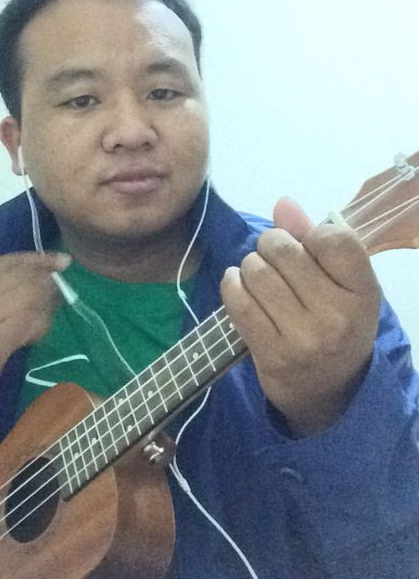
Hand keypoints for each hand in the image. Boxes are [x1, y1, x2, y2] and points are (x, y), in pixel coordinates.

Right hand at [0, 252, 69, 459]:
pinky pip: (32, 320)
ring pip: (31, 294)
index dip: (40, 258)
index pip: (10, 260)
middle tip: (59, 296)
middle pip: (24, 275)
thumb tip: (36, 278)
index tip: (61, 261)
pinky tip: (36, 335)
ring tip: (45, 318)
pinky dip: (41, 325)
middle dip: (48, 282)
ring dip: (47, 305)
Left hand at [220, 198, 379, 435]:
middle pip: (283, 250)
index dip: (308, 234)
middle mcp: (337, 315)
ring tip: (256, 276)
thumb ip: (313, 239)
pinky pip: (237, 301)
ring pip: (255, 271)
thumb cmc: (334, 325)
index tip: (305, 247)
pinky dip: (230, 284)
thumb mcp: (341, 285)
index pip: (331, 237)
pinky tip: (237, 285)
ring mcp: (303, 337)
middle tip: (271, 256)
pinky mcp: (270, 353)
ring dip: (248, 266)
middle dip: (269, 245)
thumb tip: (282, 203)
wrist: (327, 391)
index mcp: (363, 292)